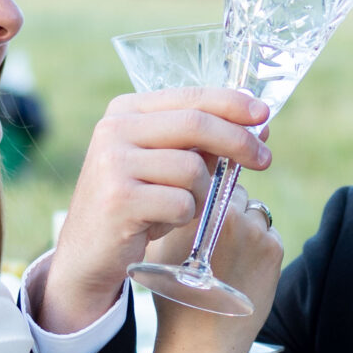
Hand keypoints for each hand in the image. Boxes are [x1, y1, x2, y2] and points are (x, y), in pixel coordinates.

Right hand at [37, 89, 270, 335]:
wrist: (88, 254)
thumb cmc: (137, 207)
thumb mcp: (165, 165)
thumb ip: (203, 142)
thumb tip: (259, 125)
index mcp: (125, 111)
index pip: (190, 98)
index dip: (232, 104)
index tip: (263, 115)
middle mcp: (114, 129)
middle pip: (196, 124)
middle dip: (238, 141)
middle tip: (264, 160)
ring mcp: (113, 163)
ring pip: (192, 169)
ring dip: (201, 194)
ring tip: (179, 209)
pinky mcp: (119, 199)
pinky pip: (181, 203)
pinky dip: (184, 217)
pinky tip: (161, 224)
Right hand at [167, 185, 282, 334]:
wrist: (201, 339)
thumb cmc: (174, 293)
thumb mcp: (159, 246)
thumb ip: (175, 213)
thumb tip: (187, 191)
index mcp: (199, 208)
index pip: (212, 179)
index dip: (208, 191)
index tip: (205, 203)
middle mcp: (230, 214)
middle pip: (237, 192)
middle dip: (229, 206)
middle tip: (217, 230)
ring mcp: (256, 232)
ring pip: (255, 212)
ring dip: (247, 224)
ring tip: (230, 251)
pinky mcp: (274, 250)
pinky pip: (270, 233)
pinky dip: (260, 244)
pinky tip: (243, 265)